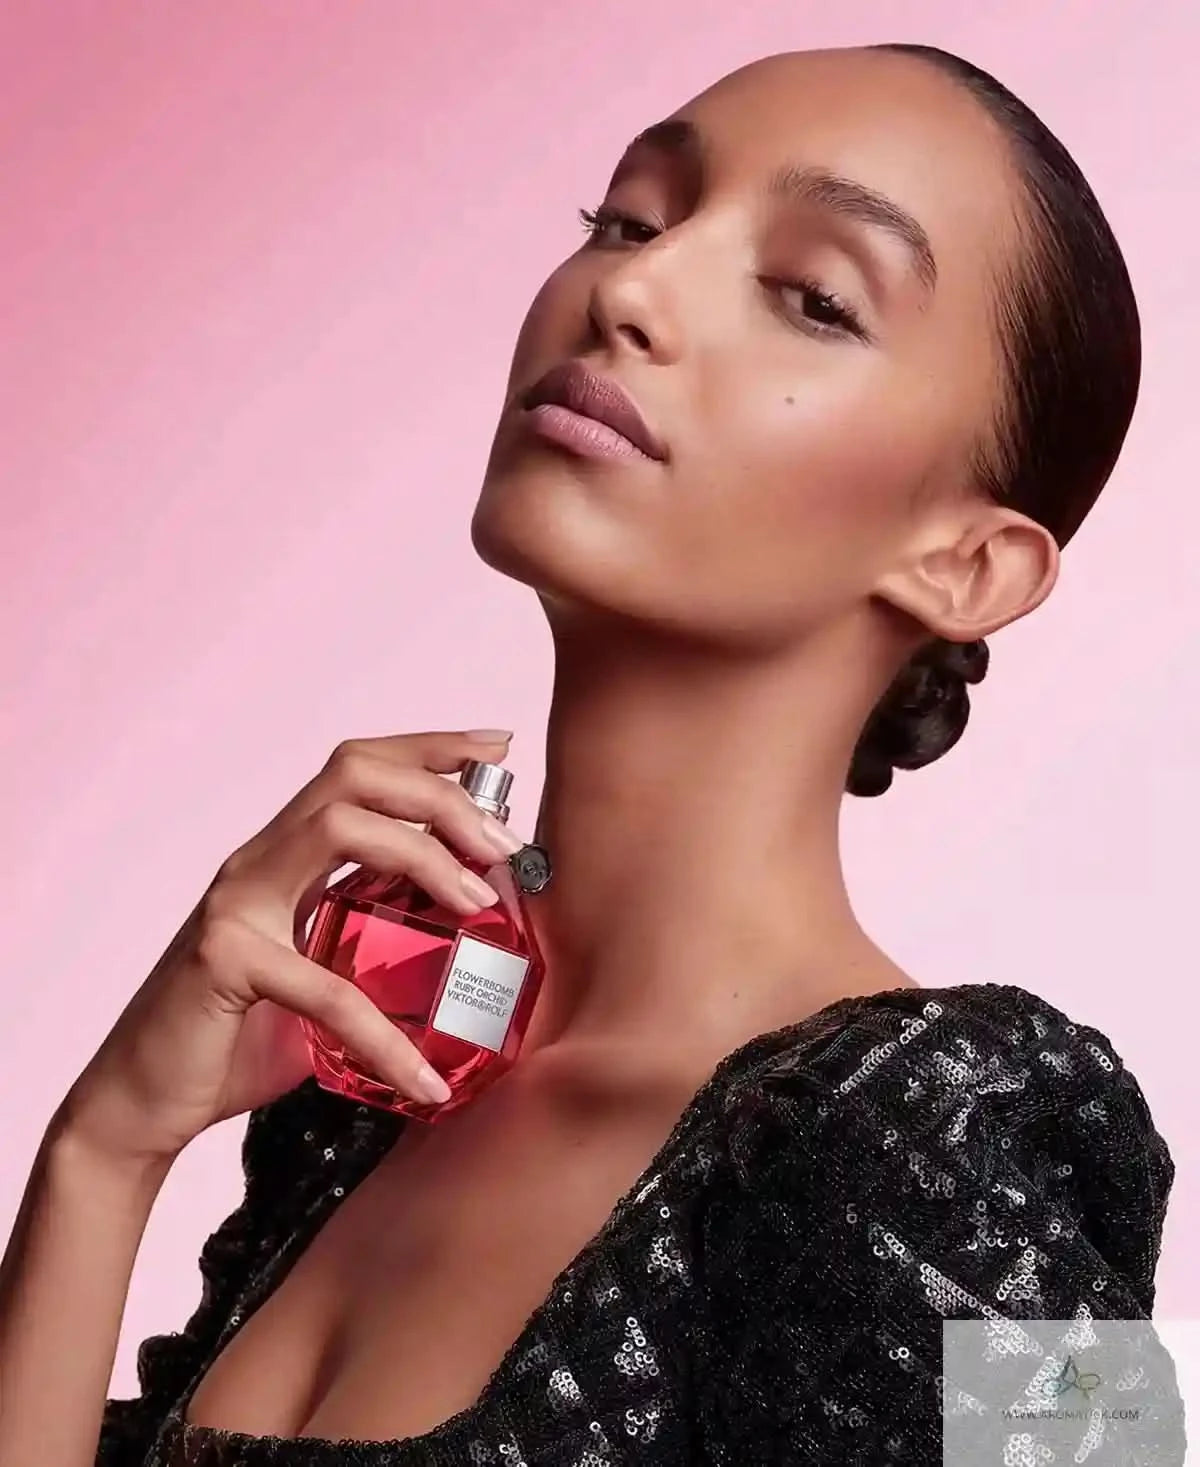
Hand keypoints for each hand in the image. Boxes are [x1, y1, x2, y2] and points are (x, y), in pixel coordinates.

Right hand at [58, 729, 522, 1164]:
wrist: (144, 1105)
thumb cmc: (241, 1040)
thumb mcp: (326, 977)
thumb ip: (382, 949)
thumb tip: (476, 951)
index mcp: (285, 855)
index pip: (358, 768)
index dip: (430, 746)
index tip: (497, 747)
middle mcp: (258, 860)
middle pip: (354, 775)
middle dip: (440, 793)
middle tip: (505, 845)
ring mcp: (235, 902)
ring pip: (338, 827)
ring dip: (425, 854)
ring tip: (481, 904)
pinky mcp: (222, 960)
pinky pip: (325, 985)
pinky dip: (385, 1036)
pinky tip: (424, 1082)